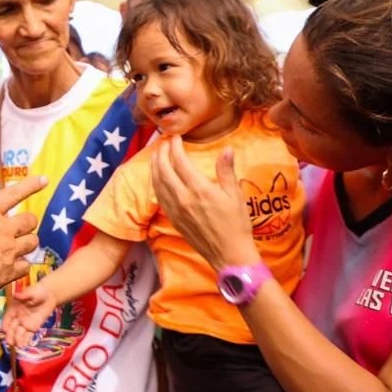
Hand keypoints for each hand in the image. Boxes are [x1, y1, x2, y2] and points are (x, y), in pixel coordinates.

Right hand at [0, 176, 45, 298]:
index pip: (14, 194)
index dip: (31, 185)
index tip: (44, 180)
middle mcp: (3, 230)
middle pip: (30, 220)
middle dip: (28, 222)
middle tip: (20, 226)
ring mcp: (9, 251)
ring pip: (33, 242)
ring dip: (28, 242)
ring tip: (19, 245)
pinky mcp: (10, 272)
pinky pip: (26, 266)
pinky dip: (21, 266)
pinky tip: (13, 267)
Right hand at [2, 281, 55, 348]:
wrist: (49, 295)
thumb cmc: (38, 291)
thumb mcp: (31, 292)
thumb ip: (24, 295)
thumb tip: (16, 295)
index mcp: (14, 308)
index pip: (8, 317)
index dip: (6, 323)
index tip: (5, 330)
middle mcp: (18, 317)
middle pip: (12, 327)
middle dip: (10, 335)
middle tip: (10, 342)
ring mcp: (25, 323)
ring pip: (19, 333)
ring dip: (17, 340)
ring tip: (18, 346)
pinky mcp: (33, 327)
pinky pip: (28, 335)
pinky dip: (26, 340)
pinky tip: (25, 345)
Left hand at [150, 135, 257, 270]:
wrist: (229, 254)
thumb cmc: (236, 224)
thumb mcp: (235, 194)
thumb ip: (226, 170)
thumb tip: (227, 149)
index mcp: (199, 189)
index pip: (179, 161)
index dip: (175, 146)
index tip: (176, 137)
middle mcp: (182, 198)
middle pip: (163, 170)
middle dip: (161, 153)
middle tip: (164, 142)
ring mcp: (175, 210)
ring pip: (157, 183)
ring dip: (155, 166)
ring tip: (157, 155)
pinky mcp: (173, 219)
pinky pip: (159, 196)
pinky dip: (155, 182)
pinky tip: (158, 177)